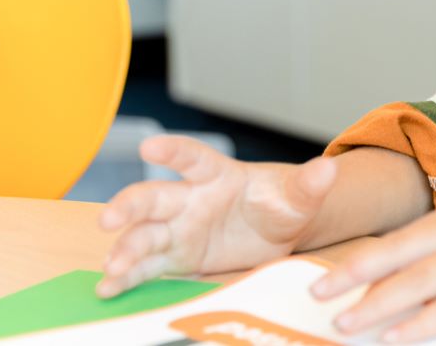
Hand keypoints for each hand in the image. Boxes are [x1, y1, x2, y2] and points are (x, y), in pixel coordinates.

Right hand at [96, 135, 336, 296]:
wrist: (279, 231)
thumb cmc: (283, 203)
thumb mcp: (300, 196)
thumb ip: (309, 184)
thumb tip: (328, 170)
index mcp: (217, 175)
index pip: (192, 158)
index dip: (172, 151)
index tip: (149, 146)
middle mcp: (189, 200)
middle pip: (152, 197)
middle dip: (128, 206)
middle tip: (108, 219)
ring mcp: (178, 230)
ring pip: (143, 236)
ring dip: (124, 250)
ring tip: (111, 270)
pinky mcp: (175, 259)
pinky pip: (146, 268)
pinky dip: (126, 279)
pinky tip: (108, 289)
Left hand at [310, 198, 435, 341]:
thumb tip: (393, 287)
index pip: (397, 241)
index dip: (358, 263)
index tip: (322, 282)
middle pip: (399, 255)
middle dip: (354, 278)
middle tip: (318, 298)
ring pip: (420, 282)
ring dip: (379, 305)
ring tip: (346, 325)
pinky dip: (422, 324)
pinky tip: (398, 337)